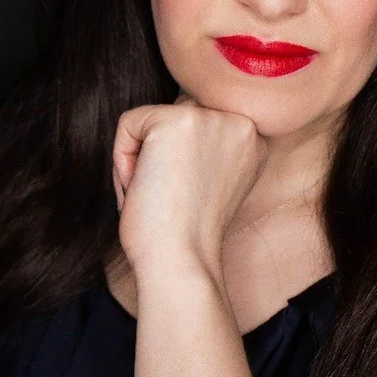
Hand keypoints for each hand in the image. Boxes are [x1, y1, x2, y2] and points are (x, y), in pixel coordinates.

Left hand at [112, 90, 269, 275]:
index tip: (182, 198)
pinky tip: (140, 186)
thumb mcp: (213, 182)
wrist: (181, 260)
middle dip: (160, 156)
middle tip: (166, 197)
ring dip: (142, 157)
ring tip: (154, 193)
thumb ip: (207, 150)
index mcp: (254, 141)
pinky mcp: (178, 119)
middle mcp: (241, 123)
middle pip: (177, 116)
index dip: (178, 162)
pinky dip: (121, 157)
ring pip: (153, 120)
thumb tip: (174, 131)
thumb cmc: (187, 235)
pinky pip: (129, 123)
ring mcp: (211, 118)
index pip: (200, 126)